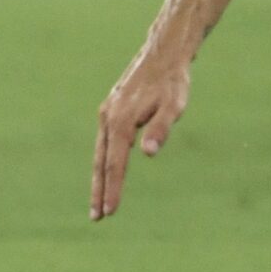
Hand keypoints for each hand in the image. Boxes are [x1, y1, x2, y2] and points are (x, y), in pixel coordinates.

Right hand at [91, 46, 192, 219]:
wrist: (164, 53)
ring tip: (98, 202)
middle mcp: (109, 118)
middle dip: (98, 191)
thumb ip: (161, 128)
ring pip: (100, 152)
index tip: (110, 212)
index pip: (115, 164)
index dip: (113, 189)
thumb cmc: (173, 82)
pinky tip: (107, 171)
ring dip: (98, 178)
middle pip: (101, 162)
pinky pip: (104, 141)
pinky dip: (102, 160)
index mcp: (122, 121)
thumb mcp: (175, 105)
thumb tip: (148, 153)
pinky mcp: (110, 109)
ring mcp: (107, 112)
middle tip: (96, 218)